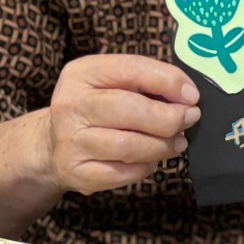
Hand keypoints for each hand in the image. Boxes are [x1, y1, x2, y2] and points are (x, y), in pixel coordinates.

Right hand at [35, 54, 199, 195]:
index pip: (130, 69)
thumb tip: (188, 97)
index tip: (192, 95)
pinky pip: (121, 174)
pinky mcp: (76, 172)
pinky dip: (145, 168)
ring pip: (128, 147)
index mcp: (82, 73)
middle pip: (129, 109)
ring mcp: (70, 141)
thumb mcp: (113, 81)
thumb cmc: (96, 107)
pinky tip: (151, 160)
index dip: (168, 81)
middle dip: (169, 117)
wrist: (51, 142)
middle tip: (189, 120)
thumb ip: (148, 81)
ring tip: (177, 143)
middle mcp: (71, 105)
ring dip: (162, 146)